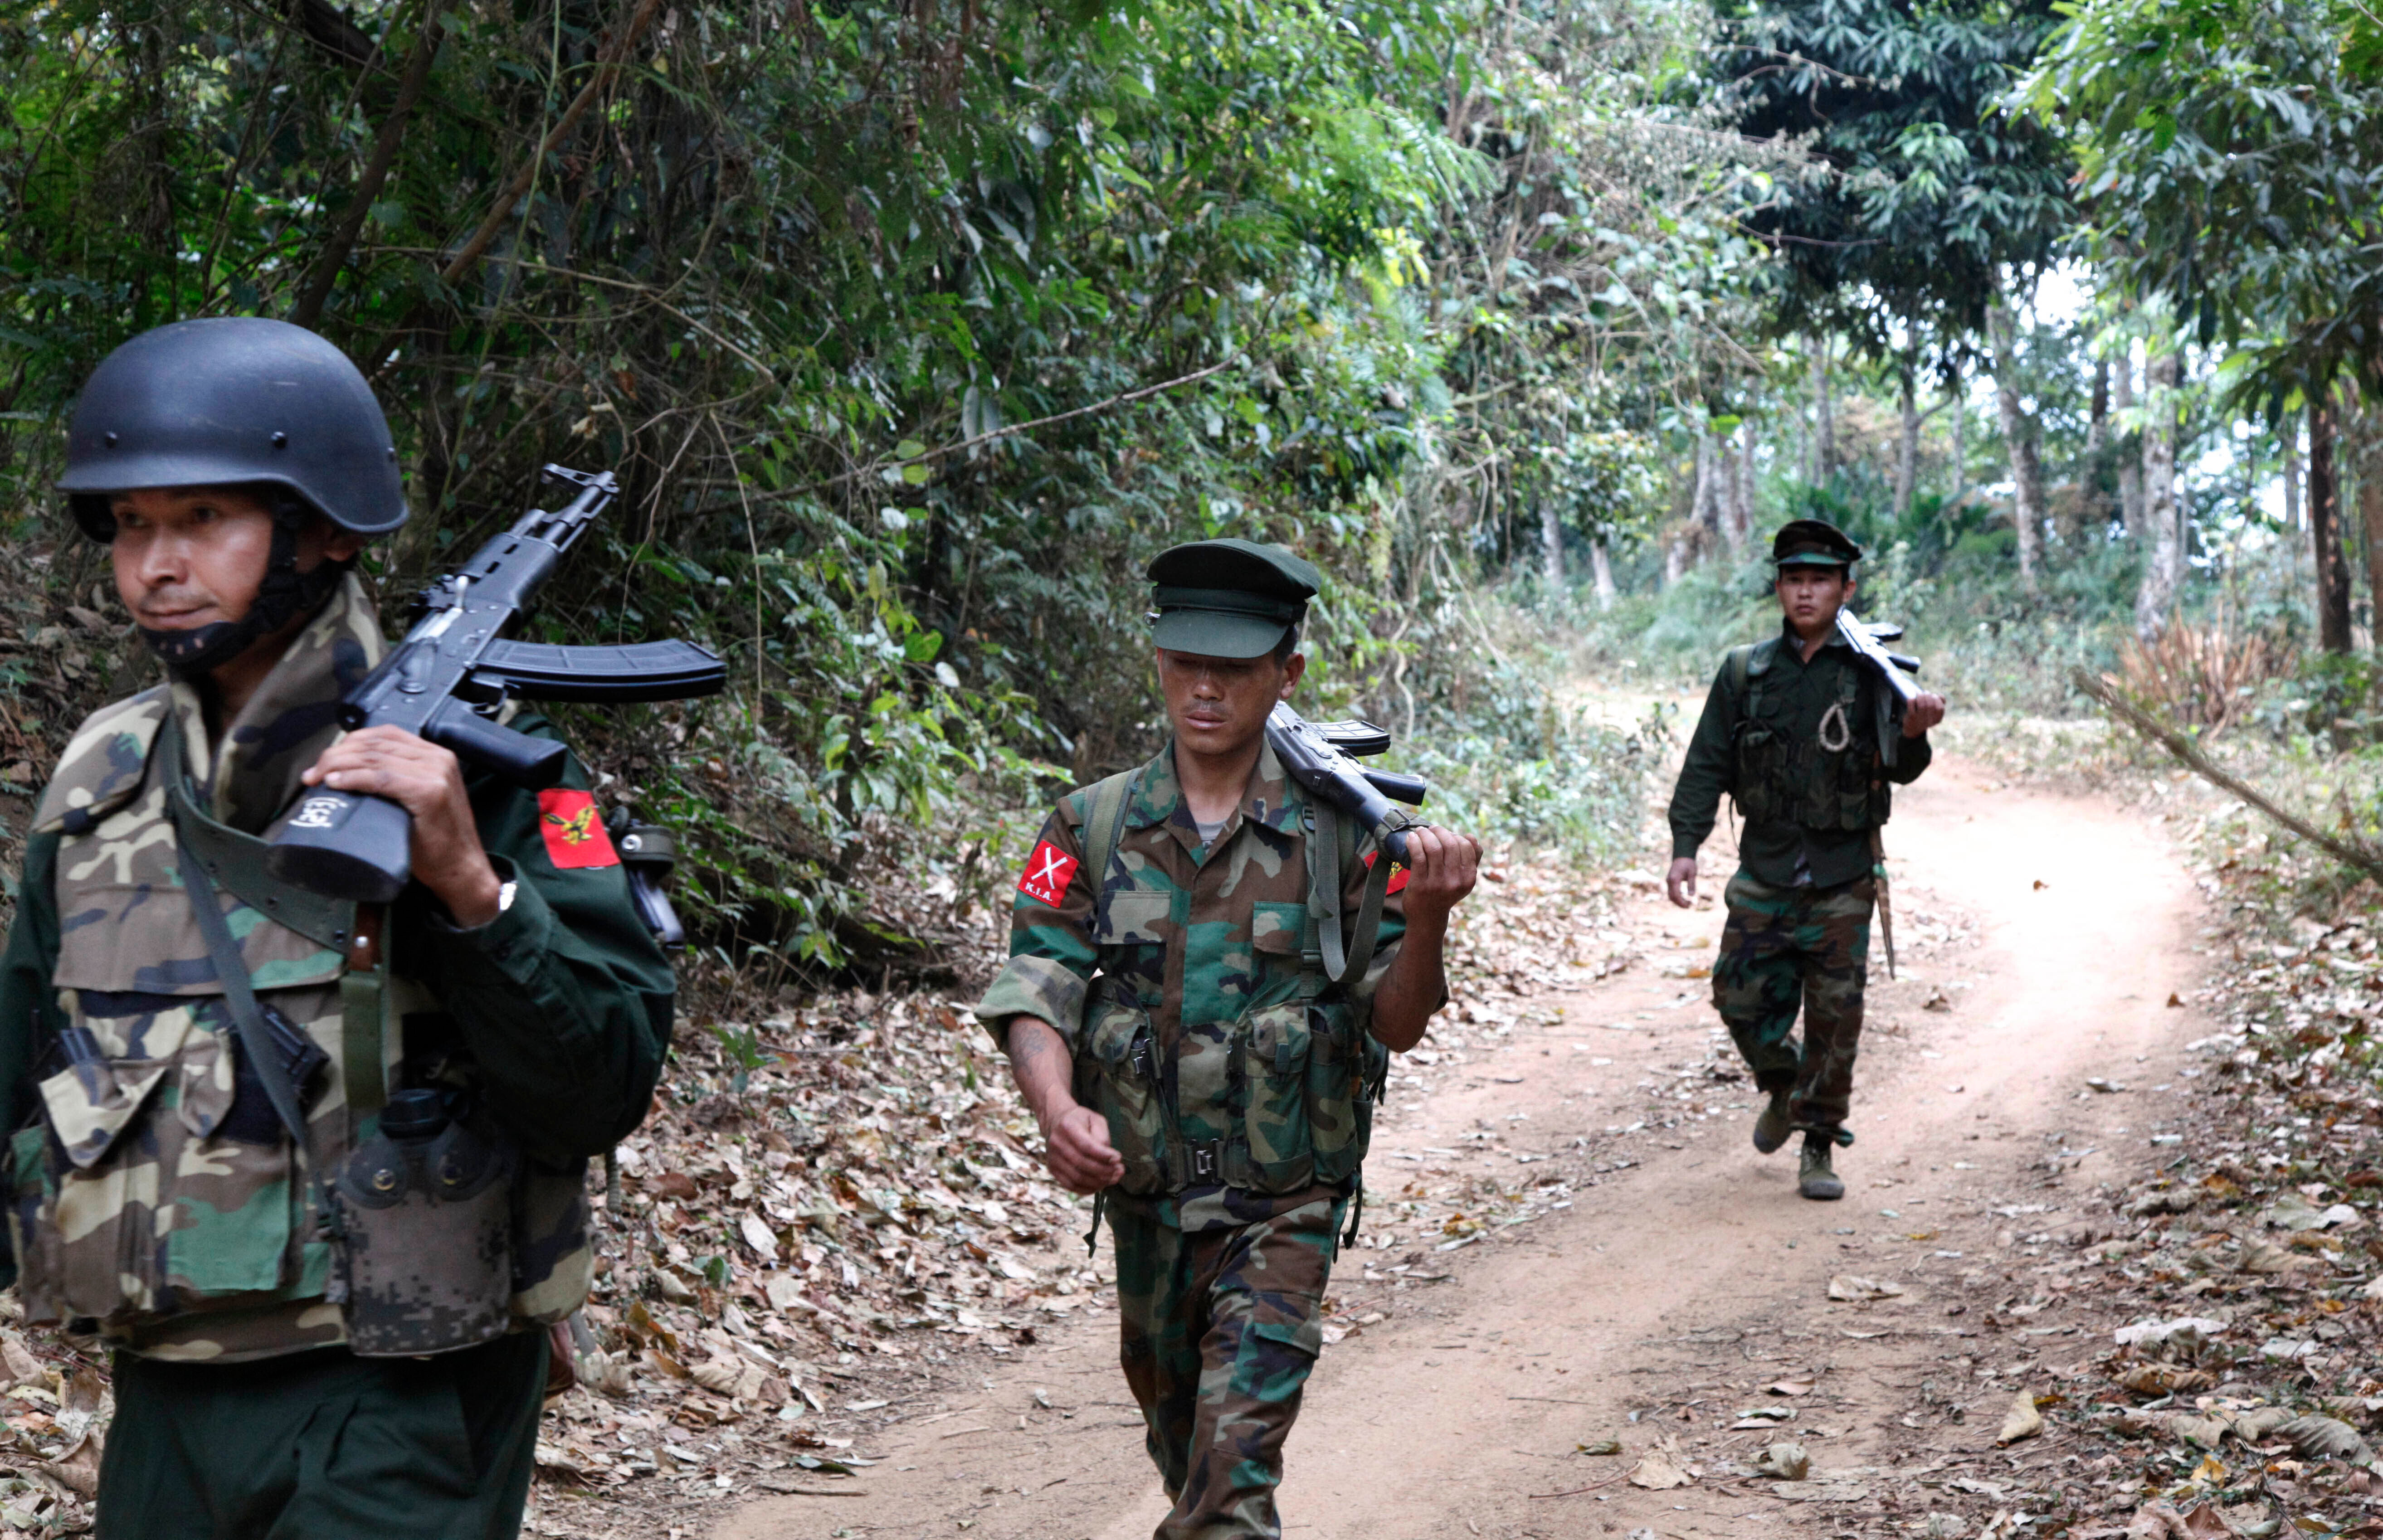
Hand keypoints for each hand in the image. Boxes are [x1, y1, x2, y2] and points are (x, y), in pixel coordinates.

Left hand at [301, 726, 500, 924]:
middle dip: (336, 755)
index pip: (384, 734)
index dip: (348, 743)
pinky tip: (335, 783)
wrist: (461, 869)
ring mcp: (436, 774)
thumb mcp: (417, 800)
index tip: (325, 761)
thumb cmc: (436, 842)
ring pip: (374, 757)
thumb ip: (397, 781)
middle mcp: (438, 758)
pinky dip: (353, 778)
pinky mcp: (429, 793)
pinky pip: (381, 778)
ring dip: (337, 765)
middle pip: (375, 744)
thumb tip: (350, 775)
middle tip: (313, 774)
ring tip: (317, 780)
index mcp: (436, 756)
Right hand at [1041, 1103, 1124, 1194]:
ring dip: (1098, 1182)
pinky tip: (1100, 1184)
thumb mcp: (1095, 1119)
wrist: (1056, 1122)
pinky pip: (1071, 1185)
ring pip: (1077, 1178)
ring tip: (1113, 1178)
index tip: (1118, 1158)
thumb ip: (1102, 1136)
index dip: (1104, 1155)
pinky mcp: (1053, 1169)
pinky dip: (1088, 1189)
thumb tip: (1109, 1158)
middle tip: (1119, 1171)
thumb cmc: (1080, 1120)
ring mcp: (1052, 1158)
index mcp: (1067, 1126)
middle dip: (1104, 1170)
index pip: (1086, 1145)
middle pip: (1082, 1164)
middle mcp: (1057, 1143)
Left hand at [1397, 824, 1480, 927]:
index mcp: (1469, 878)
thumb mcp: (1463, 880)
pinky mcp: (1421, 884)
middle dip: (1439, 831)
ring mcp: (1438, 883)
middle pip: (1450, 844)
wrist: (1428, 917)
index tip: (1444, 834)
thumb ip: (1471, 860)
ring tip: (1420, 831)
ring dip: (1425, 834)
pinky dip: (1414, 843)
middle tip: (1430, 829)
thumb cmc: (1444, 893)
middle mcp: (1456, 881)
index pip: (1466, 846)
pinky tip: (1411, 838)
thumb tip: (1471, 837)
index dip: (1455, 835)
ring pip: (1434, 848)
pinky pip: (1418, 856)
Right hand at [1666, 856, 1697, 907]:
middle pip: (1672, 897)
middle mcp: (1669, 881)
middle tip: (1689, 906)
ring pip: (1670, 895)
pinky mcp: (1669, 881)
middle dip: (1679, 903)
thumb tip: (1691, 896)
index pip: (1676, 895)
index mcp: (1674, 880)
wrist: (1682, 855)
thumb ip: (1691, 884)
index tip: (1689, 906)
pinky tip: (1684, 898)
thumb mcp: (1692, 873)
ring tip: (1687, 903)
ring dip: (1678, 901)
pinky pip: (1671, 892)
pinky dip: (1676, 897)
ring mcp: (1668, 881)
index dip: (1682, 902)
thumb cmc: (1688, 863)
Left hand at [1901, 691, 1946, 736]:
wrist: (1912, 729)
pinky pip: (1911, 705)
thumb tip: (1940, 695)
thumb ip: (1940, 703)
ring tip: (1920, 693)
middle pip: (1931, 706)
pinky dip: (1912, 699)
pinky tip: (1912, 697)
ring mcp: (1919, 719)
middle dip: (1929, 696)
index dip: (1938, 700)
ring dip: (1921, 696)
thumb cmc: (1925, 716)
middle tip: (1926, 692)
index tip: (1934, 695)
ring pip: (1922, 705)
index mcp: (1936, 720)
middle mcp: (1928, 721)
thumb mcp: (1935, 712)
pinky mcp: (1910, 717)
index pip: (1940, 708)